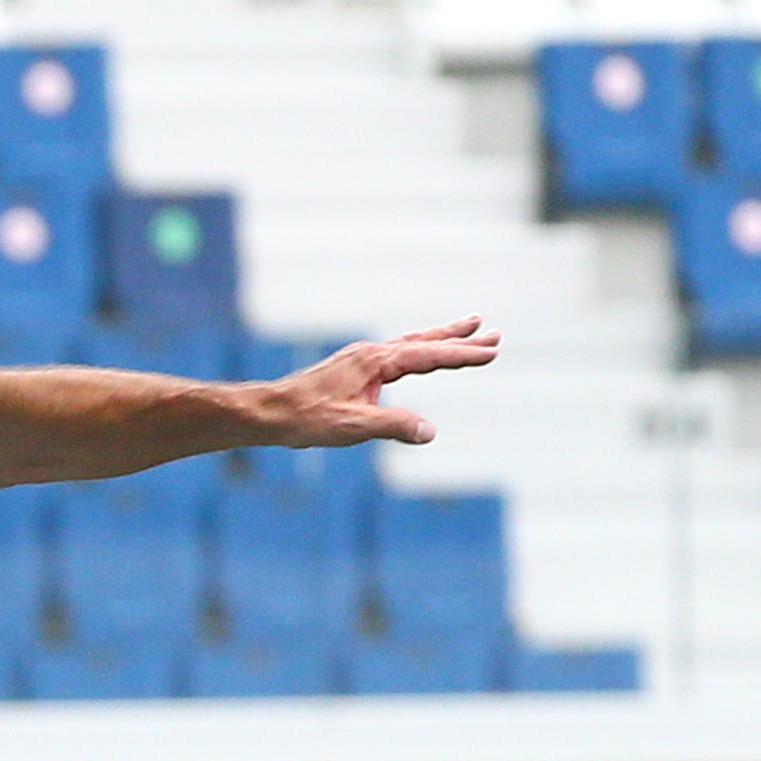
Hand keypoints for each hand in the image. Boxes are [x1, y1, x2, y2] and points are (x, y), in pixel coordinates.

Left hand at [266, 315, 500, 447]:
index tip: (491, 352)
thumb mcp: (352, 426)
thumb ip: (393, 426)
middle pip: (424, 342)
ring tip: (468, 328)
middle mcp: (370, 353)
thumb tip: (429, 431)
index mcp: (375, 361)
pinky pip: (394, 354)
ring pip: (410, 344)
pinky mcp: (352, 369)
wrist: (268, 411)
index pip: (428, 355)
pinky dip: (416, 350)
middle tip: (493, 332)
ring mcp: (360, 359)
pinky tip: (417, 355)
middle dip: (459, 339)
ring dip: (440, 338)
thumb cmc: (305, 419)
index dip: (462, 355)